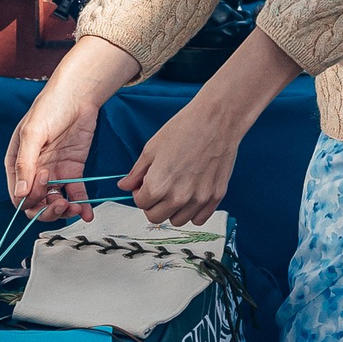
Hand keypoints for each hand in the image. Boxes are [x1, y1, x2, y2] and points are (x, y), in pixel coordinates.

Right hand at [4, 36, 138, 218]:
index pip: (19, 195)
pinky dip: (81, 205)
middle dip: (47, 210)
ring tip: (76, 209)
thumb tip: (20, 194)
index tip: (46, 189)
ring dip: (64, 211)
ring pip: (55, 201)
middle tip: (62, 205)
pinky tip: (87, 213)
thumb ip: (26, 164)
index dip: (31, 200)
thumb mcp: (33, 133)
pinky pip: (75, 193)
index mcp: (17, 163)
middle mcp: (34, 171)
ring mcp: (54, 172)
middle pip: (36, 203)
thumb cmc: (49, 107)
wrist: (78, 94)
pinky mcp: (73, 170)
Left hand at [122, 26, 299, 226]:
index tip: (145, 184)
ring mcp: (198, 199)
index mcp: (158, 185)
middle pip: (156, 217)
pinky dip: (192, 212)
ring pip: (176, 221)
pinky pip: (198, 219)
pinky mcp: (215, 197)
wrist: (217, 120)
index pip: (140, 204)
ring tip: (176, 190)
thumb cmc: (184, 128)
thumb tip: (124, 186)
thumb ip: (137, 172)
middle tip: (159, 187)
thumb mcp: (152, 148)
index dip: (139, 193)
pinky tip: (191, 196)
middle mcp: (178, 197)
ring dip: (172, 210)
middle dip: (152, 204)